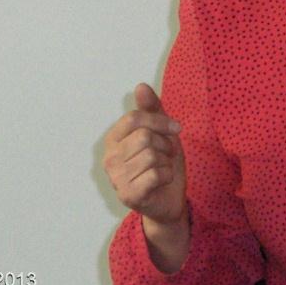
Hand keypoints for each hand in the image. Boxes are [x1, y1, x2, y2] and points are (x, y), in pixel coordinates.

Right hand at [103, 83, 186, 225]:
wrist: (169, 199)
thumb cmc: (162, 162)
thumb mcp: (161, 132)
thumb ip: (151, 109)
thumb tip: (141, 86)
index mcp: (113, 139)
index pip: (134, 118)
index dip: (160, 121)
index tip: (176, 128)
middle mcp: (109, 158)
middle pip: (145, 137)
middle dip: (165, 145)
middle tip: (166, 155)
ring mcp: (116, 179)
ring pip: (151, 156)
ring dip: (166, 161)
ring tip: (162, 168)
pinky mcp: (128, 195)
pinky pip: (156, 174)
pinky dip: (167, 175)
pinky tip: (161, 181)